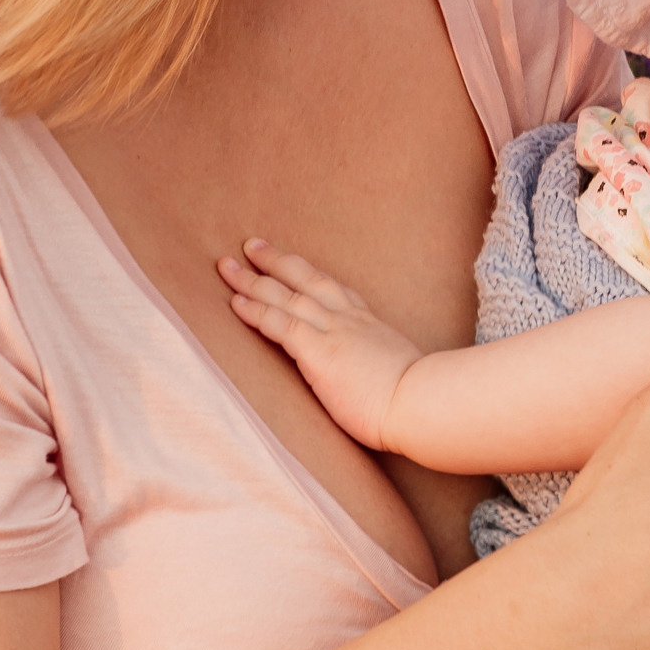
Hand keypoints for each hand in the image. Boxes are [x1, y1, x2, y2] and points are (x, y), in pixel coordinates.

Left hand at [218, 237, 423, 449]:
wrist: (422, 404)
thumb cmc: (419, 400)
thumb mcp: (402, 373)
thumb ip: (384, 370)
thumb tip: (383, 383)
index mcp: (371, 326)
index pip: (338, 293)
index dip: (312, 277)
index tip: (296, 266)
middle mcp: (350, 320)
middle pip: (307, 280)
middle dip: (277, 262)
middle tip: (252, 245)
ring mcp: (333, 332)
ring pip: (285, 296)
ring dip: (253, 279)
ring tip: (226, 266)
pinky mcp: (318, 351)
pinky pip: (279, 323)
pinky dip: (256, 310)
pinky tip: (235, 303)